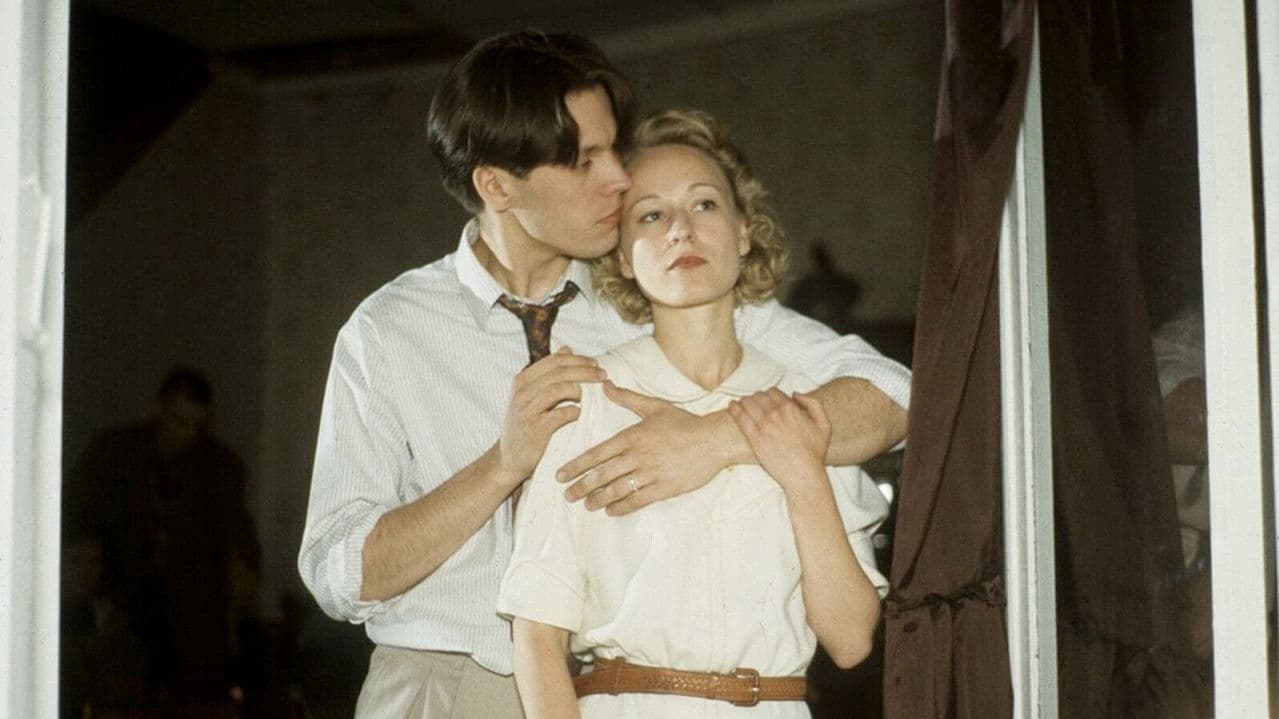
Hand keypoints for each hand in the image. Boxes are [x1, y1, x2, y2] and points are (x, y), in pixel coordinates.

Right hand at [497, 347, 604, 488]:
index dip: (578, 360)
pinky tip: (580, 413)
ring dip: (580, 389)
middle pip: (559, 373)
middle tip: (603, 375)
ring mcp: (527, 410)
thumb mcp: (531, 395)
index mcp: (522, 380)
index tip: (595, 364)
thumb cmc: (526, 425)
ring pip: (558, 389)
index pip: (554, 361)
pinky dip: (573, 411)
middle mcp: (522, 392)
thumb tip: (567, 348)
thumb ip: (548, 373)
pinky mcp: (535, 429)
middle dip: (585, 371)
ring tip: (593, 393)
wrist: (509, 458)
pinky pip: (559, 414)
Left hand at [557, 381, 729, 514]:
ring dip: (598, 499)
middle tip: (567, 495)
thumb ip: (627, 397)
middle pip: (603, 474)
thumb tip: (605, 385)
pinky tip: (610, 511)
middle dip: (582, 486)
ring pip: (617, 490)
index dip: (577, 466)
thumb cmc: (685, 423)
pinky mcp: (665, 488)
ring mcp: (651, 473)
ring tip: (586, 505)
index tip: (561, 475)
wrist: (715, 439)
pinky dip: (621, 507)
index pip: (597, 453)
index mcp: (633, 436)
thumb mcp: (655, 406)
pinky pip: (637, 500)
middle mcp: (639, 455)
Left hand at [727, 389, 830, 494]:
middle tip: (753, 402)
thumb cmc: (814, 452)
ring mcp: (764, 426)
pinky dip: (734, 409)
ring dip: (744, 401)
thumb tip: (795, 394)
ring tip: (740, 403)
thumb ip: (813, 404)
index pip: (773, 392)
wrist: (803, 474)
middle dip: (756, 397)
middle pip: (759, 396)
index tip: (767, 400)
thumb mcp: (824, 424)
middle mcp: (776, 414)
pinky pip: (740, 418)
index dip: (769, 394)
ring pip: (748, 403)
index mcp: (791, 408)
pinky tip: (731, 406)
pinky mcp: (754, 438)